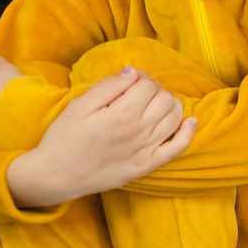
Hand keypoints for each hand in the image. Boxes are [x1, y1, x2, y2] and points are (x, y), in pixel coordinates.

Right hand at [6, 68, 195, 206]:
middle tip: (140, 91)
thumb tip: (133, 72)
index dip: (142, 77)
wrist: (57, 176)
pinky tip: (190, 121)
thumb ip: (109, 87)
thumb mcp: (79, 106)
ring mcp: (146, 151)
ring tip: (156, 102)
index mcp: (122, 114)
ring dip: (171, 104)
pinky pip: (177, 148)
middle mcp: (140, 132)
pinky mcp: (148, 166)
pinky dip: (187, 133)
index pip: (148, 85)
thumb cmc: (64, 138)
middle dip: (156, 89)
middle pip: (165, 99)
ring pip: (175, 118)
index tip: (131, 79)